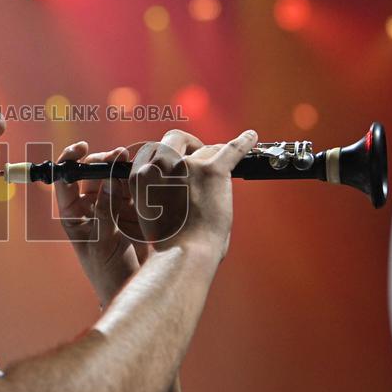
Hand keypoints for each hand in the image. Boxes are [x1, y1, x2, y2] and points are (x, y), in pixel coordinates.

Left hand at [54, 142, 140, 304]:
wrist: (133, 290)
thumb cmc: (108, 274)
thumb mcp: (103, 244)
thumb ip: (106, 212)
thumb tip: (110, 179)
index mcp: (73, 216)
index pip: (65, 181)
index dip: (69, 161)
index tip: (81, 148)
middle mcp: (91, 207)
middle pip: (92, 173)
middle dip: (103, 161)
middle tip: (119, 156)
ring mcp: (113, 206)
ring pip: (114, 176)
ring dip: (122, 167)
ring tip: (135, 163)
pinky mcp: (134, 209)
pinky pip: (134, 187)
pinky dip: (138, 178)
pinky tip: (146, 174)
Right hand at [129, 129, 256, 258]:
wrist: (182, 254)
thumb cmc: (169, 244)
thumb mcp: (150, 214)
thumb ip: (161, 195)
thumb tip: (183, 192)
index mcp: (141, 177)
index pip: (155, 152)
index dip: (171, 156)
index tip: (180, 162)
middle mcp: (161, 165)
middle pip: (176, 139)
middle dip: (188, 144)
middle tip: (200, 154)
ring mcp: (187, 165)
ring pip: (206, 148)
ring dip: (213, 152)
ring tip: (223, 161)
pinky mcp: (213, 170)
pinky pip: (232, 149)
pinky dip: (244, 142)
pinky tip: (251, 137)